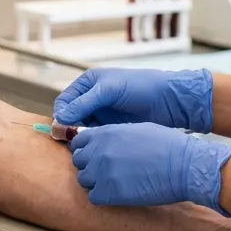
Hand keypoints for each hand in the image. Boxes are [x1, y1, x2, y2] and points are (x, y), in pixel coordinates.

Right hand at [53, 68, 213, 131]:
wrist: (169, 101)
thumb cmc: (140, 87)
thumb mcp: (109, 90)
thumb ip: (85, 102)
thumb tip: (61, 117)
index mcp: (88, 83)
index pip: (65, 100)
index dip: (61, 114)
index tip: (62, 128)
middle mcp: (92, 98)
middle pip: (70, 116)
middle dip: (70, 127)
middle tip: (73, 140)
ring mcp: (102, 114)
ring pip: (81, 128)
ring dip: (80, 136)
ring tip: (85, 144)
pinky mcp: (111, 128)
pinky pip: (94, 136)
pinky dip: (92, 141)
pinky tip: (96, 146)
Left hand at [70, 122, 230, 212]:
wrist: (183, 166)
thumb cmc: (166, 146)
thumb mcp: (135, 130)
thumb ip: (113, 135)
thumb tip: (102, 142)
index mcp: (104, 133)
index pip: (79, 142)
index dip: (86, 149)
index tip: (95, 155)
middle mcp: (98, 151)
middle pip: (78, 161)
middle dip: (90, 165)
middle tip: (107, 170)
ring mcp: (102, 172)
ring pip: (84, 179)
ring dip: (95, 181)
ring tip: (115, 182)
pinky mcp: (110, 192)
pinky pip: (94, 196)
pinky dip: (103, 196)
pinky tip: (118, 193)